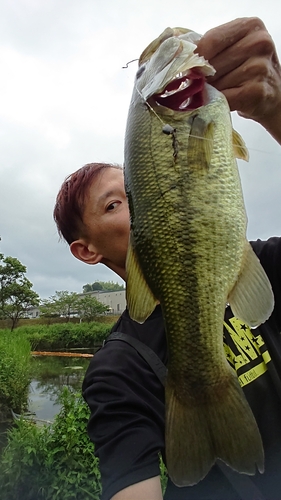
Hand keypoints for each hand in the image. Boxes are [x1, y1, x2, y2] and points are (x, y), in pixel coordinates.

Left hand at [196, 17, 280, 143]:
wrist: (271, 97)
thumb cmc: (246, 72)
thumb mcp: (232, 50)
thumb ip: (209, 48)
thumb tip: (175, 53)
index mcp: (250, 26)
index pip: (209, 41)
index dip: (194, 58)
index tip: (185, 69)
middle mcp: (258, 43)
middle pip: (212, 64)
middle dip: (203, 78)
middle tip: (205, 85)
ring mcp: (259, 67)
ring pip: (216, 83)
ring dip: (211, 92)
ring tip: (220, 92)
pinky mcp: (257, 91)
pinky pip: (224, 98)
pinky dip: (219, 103)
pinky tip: (224, 102)